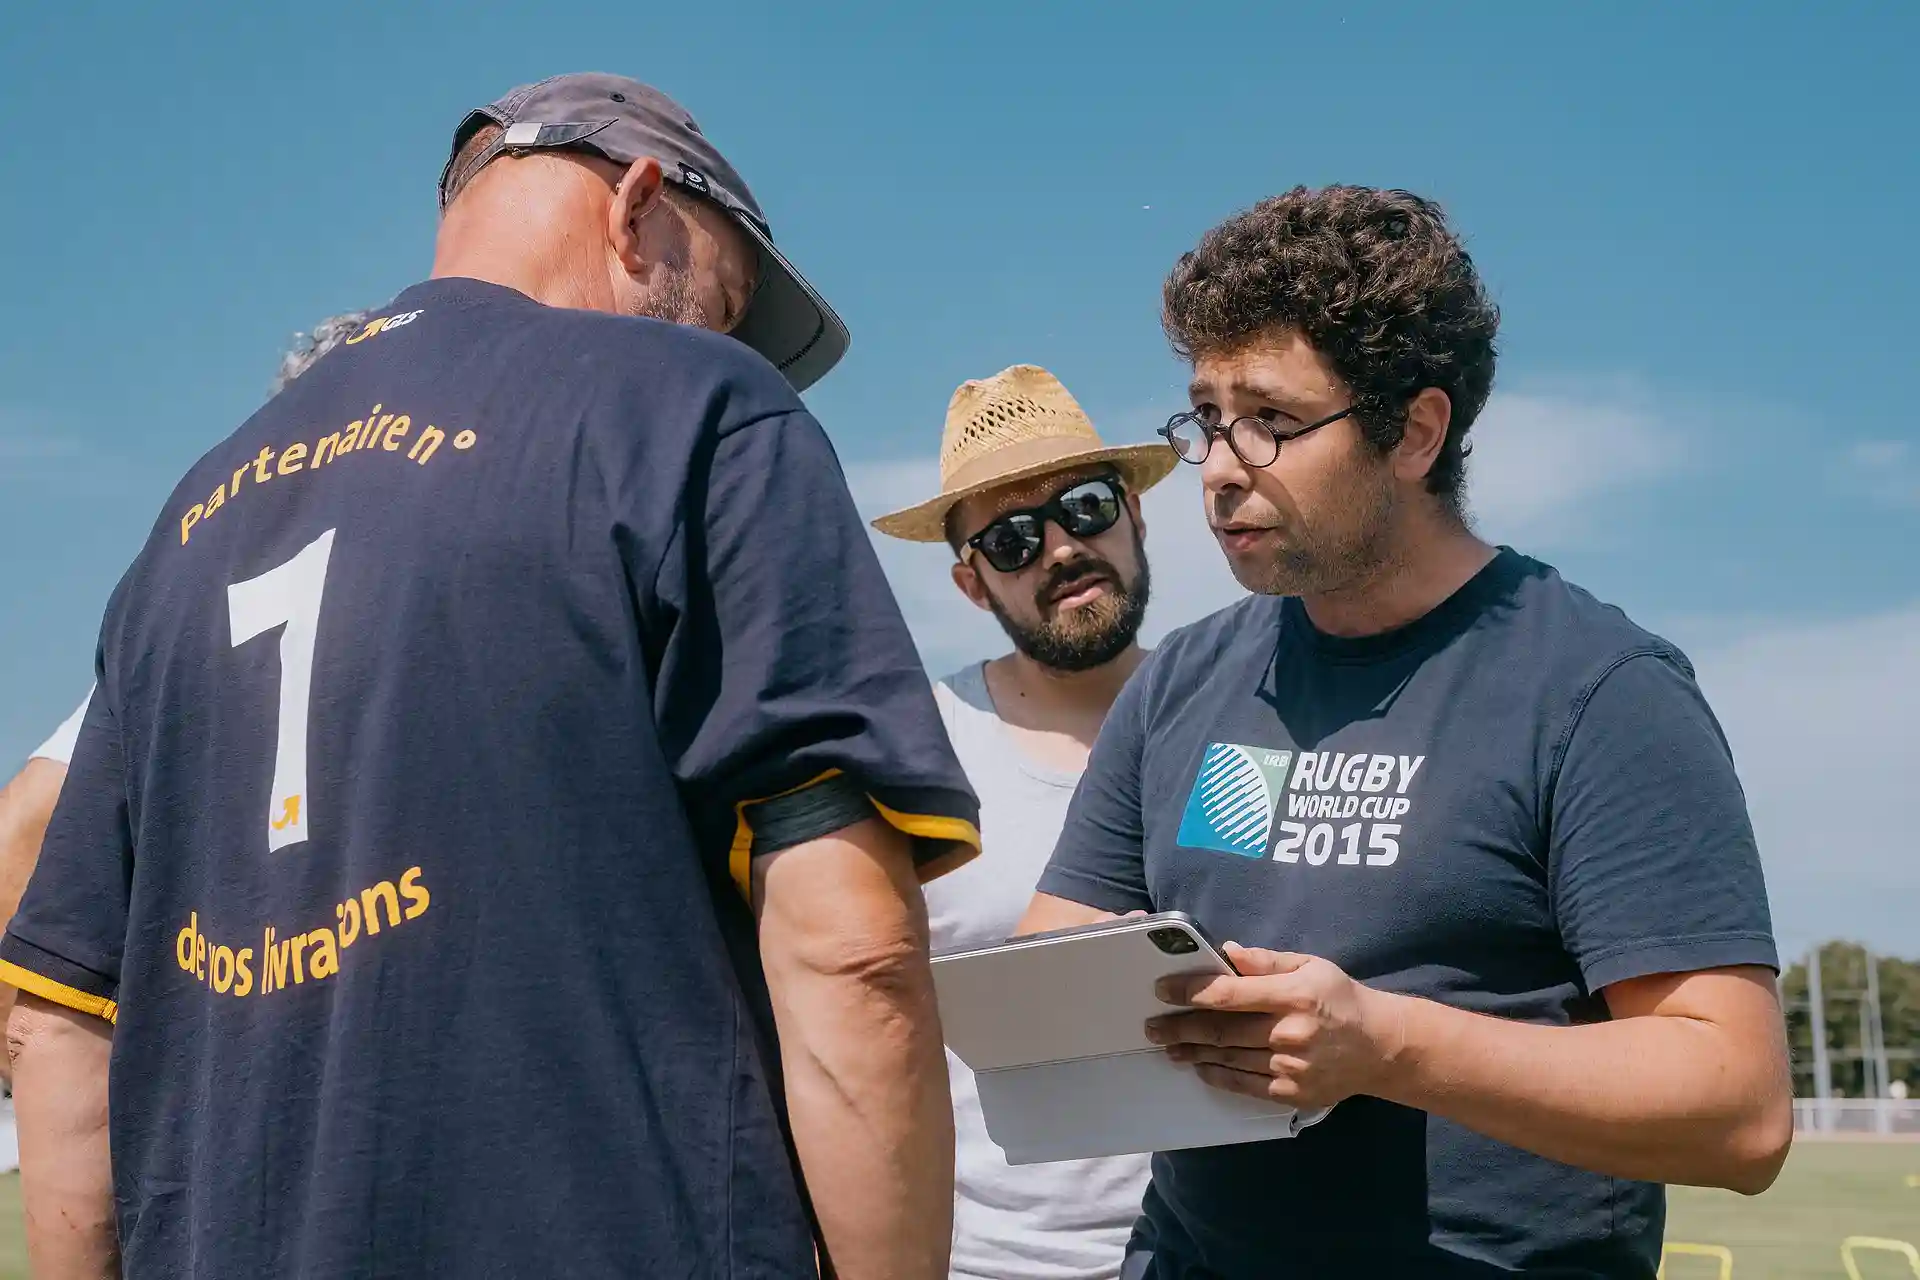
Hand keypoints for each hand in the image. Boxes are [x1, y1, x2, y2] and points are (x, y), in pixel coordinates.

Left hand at [1143, 944, 1404, 1109]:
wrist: (1380, 1047)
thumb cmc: (1340, 998)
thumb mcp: (1310, 965)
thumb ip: (1266, 960)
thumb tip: (1225, 952)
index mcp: (1293, 996)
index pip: (1230, 994)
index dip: (1191, 992)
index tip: (1162, 990)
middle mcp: (1289, 1033)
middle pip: (1221, 1031)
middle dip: (1180, 1027)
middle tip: (1151, 1026)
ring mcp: (1289, 1067)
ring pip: (1228, 1059)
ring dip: (1192, 1052)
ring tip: (1168, 1045)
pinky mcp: (1291, 1093)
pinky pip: (1244, 1085)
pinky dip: (1218, 1076)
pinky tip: (1200, 1066)